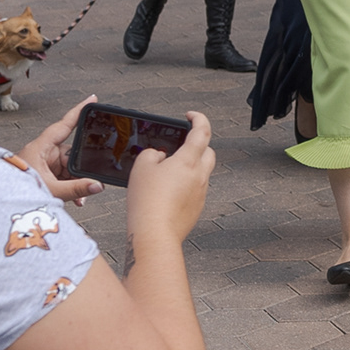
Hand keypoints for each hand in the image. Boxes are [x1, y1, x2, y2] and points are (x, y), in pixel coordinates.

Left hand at [19, 96, 103, 207]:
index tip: (91, 100)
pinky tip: (76, 198)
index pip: (64, 125)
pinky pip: (63, 176)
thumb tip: (97, 185)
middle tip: (89, 180)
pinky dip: (71, 186)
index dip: (79, 111)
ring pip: (69, 167)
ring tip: (79, 196)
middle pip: (72, 153)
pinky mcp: (43, 174)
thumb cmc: (14, 192)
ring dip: (76, 181)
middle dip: (81, 169)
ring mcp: (43, 164)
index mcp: (40, 148)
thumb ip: (77, 189)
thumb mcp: (51, 190)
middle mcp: (42, 153)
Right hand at [126, 111, 213, 247]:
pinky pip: (196, 189)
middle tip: (181, 145)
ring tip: (168, 170)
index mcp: (189, 161)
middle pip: (208, 152)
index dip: (199, 119)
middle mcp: (200, 176)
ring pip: (202, 172)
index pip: (202, 132)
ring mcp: (201, 193)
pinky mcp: (197, 207)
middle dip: (198, 145)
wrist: (155, 233)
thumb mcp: (141, 168)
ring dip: (191, 166)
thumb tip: (160, 157)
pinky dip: (186, 184)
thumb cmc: (147, 201)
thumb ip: (151, 154)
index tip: (191, 116)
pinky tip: (169, 191)